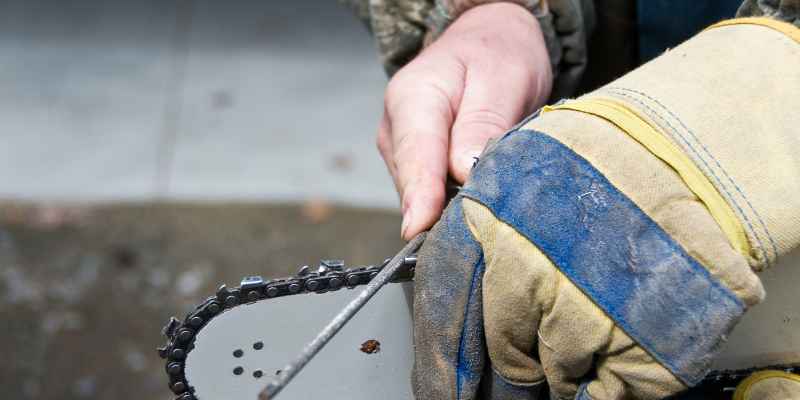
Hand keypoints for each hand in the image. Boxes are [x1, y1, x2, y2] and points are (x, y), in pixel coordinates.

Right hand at [377, 3, 551, 239]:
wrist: (486, 40)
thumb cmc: (496, 55)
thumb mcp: (503, 79)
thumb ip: (483, 124)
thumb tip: (463, 173)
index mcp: (413, 99)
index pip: (415, 156)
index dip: (420, 197)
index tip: (418, 228)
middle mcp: (395, 128)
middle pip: (416, 184)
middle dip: (446, 211)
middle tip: (488, 230)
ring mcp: (400, 150)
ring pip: (422, 194)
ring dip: (452, 207)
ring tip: (492, 207)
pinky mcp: (412, 166)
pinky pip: (431, 194)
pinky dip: (453, 202)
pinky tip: (479, 198)